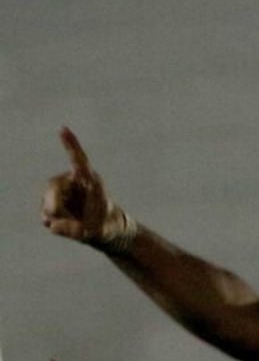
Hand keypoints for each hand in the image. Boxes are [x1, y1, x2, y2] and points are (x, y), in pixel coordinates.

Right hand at [41, 127, 130, 249]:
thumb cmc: (109, 225)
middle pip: (53, 188)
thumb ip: (81, 230)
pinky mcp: (52, 205)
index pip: (78, 160)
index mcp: (88, 179)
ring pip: (49, 207)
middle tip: (67, 222)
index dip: (71, 145)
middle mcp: (71, 183)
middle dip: (56, 207)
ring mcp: (59, 194)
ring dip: (61, 220)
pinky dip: (57, 226)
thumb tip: (54, 226)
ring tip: (78, 226)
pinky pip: (47, 217)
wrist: (106, 231)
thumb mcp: (101, 231)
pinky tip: (69, 226)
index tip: (63, 129)